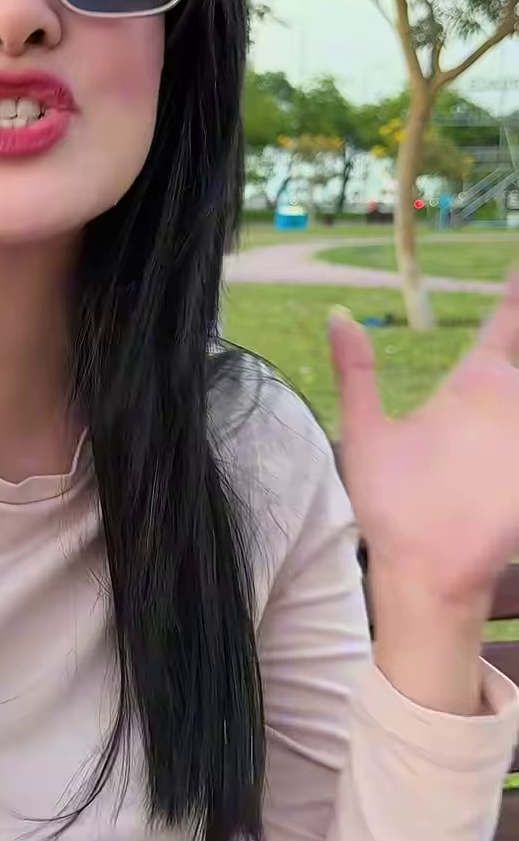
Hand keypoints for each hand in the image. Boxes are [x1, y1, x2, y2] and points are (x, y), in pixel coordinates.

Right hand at [329, 271, 518, 615]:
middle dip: (516, 361)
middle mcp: (513, 400)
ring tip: (490, 440)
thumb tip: (338, 313)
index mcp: (476, 381)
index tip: (517, 266)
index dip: (516, 290)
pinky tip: (514, 459)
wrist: (432, 574)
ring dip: (515, 412)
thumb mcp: (367, 435)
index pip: (507, 319)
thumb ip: (357, 372)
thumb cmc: (394, 505)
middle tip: (477, 419)